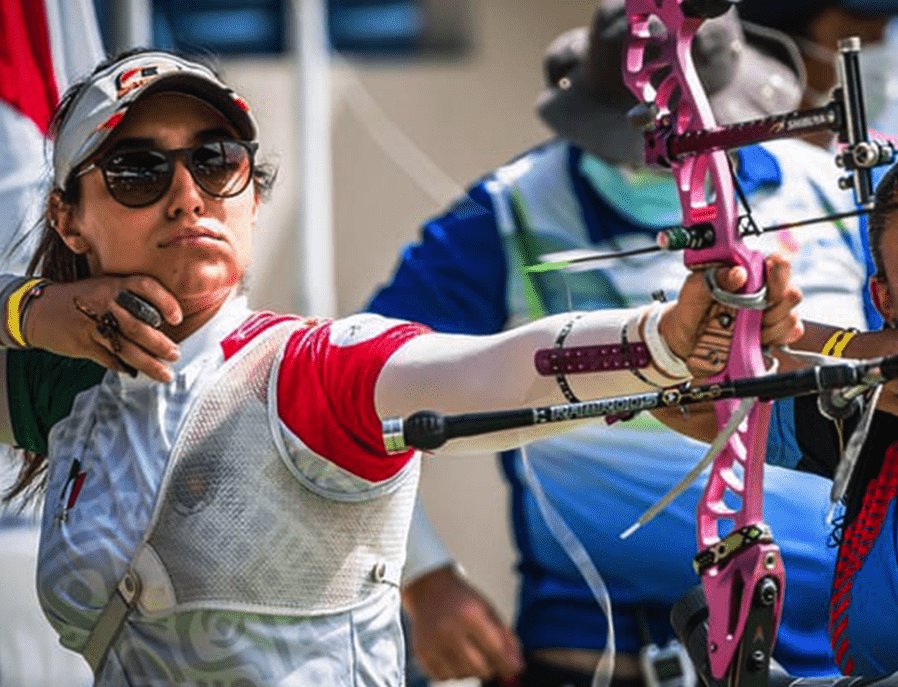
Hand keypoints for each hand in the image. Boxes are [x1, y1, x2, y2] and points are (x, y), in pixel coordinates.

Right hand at [25, 275, 181, 381]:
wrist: (39, 309)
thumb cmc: (83, 299)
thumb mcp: (105, 286)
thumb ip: (131, 297)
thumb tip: (165, 320)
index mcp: (113, 284)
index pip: (145, 286)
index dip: (164, 301)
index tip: (178, 318)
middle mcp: (104, 302)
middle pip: (138, 325)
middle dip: (160, 344)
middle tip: (175, 354)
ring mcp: (92, 324)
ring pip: (126, 347)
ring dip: (148, 363)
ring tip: (165, 373)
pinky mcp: (83, 343)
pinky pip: (109, 359)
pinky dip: (124, 367)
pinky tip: (136, 372)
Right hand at [401, 565, 523, 681]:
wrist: (429, 589)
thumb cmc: (463, 600)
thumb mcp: (488, 610)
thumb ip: (505, 637)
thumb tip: (518, 667)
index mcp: (471, 615)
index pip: (496, 651)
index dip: (508, 665)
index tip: (513, 669)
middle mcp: (450, 630)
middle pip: (479, 668)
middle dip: (489, 667)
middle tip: (489, 658)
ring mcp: (433, 643)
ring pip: (461, 675)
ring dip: (469, 669)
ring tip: (467, 651)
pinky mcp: (421, 653)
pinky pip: (443, 676)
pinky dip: (451, 671)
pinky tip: (452, 654)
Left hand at [660, 254, 803, 362]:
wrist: (685, 338)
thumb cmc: (691, 307)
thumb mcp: (694, 288)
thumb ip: (715, 276)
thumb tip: (737, 273)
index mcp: (749, 272)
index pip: (779, 264)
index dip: (777, 271)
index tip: (764, 280)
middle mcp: (766, 291)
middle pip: (791, 293)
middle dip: (772, 304)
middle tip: (747, 309)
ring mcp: (772, 314)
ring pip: (790, 316)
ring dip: (767, 324)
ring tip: (742, 326)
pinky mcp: (774, 335)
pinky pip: (790, 335)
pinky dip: (774, 338)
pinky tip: (755, 337)